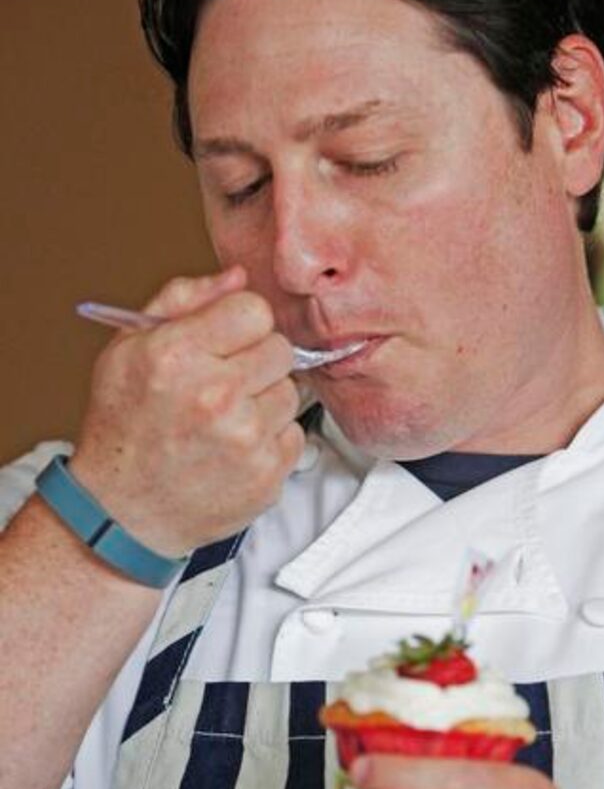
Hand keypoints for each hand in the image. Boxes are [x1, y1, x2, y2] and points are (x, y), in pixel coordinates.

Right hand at [70, 266, 304, 555]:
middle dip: (255, 361)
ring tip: (224, 420)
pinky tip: (234, 449)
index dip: (240, 323)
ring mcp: (246, 440)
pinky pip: (294, 435)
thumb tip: (237, 276)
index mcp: (178, 356)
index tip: (225, 341)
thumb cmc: (124, 427)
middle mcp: (215, 397)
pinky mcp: (267, 476)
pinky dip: (270, 440)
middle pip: (280, 349)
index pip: (253, 309)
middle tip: (222, 384)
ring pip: (290, 392)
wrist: (122, 512)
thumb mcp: (129, 349)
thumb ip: (183, 300)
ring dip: (264, 402)